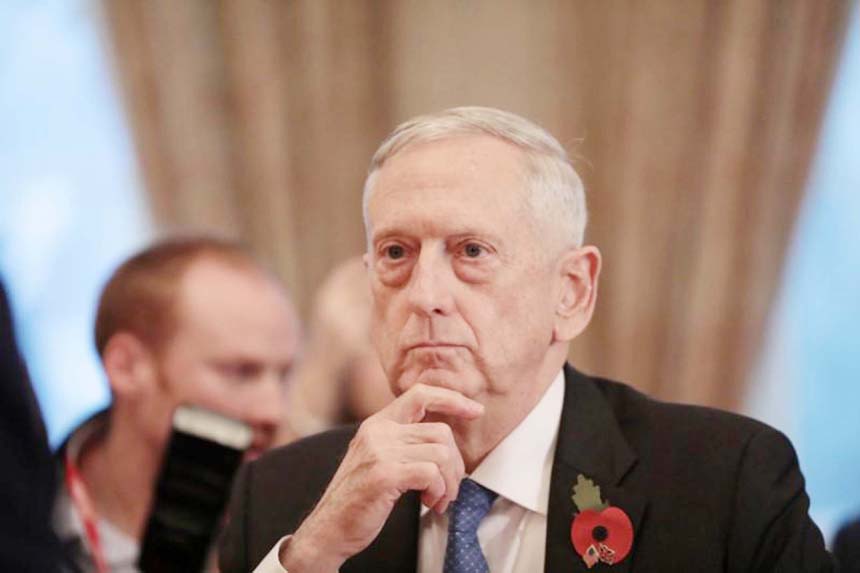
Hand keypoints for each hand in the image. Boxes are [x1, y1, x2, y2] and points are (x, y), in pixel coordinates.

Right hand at [280, 384, 482, 571]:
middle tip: (448, 488)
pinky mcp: (384, 474)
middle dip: (455, 464)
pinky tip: (429, 502)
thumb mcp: (377, 458)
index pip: (420, 394)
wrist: (328, 528)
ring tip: (438, 498)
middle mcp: (378, 431)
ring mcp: (380, 451)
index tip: (474, 411)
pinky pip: (431, 472)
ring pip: (440, 453)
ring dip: (448, 482)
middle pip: (440, 432)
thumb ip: (403, 442)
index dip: (451, 399)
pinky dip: (438, 490)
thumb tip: (444, 439)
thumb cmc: (357, 498)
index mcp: (377, 424)